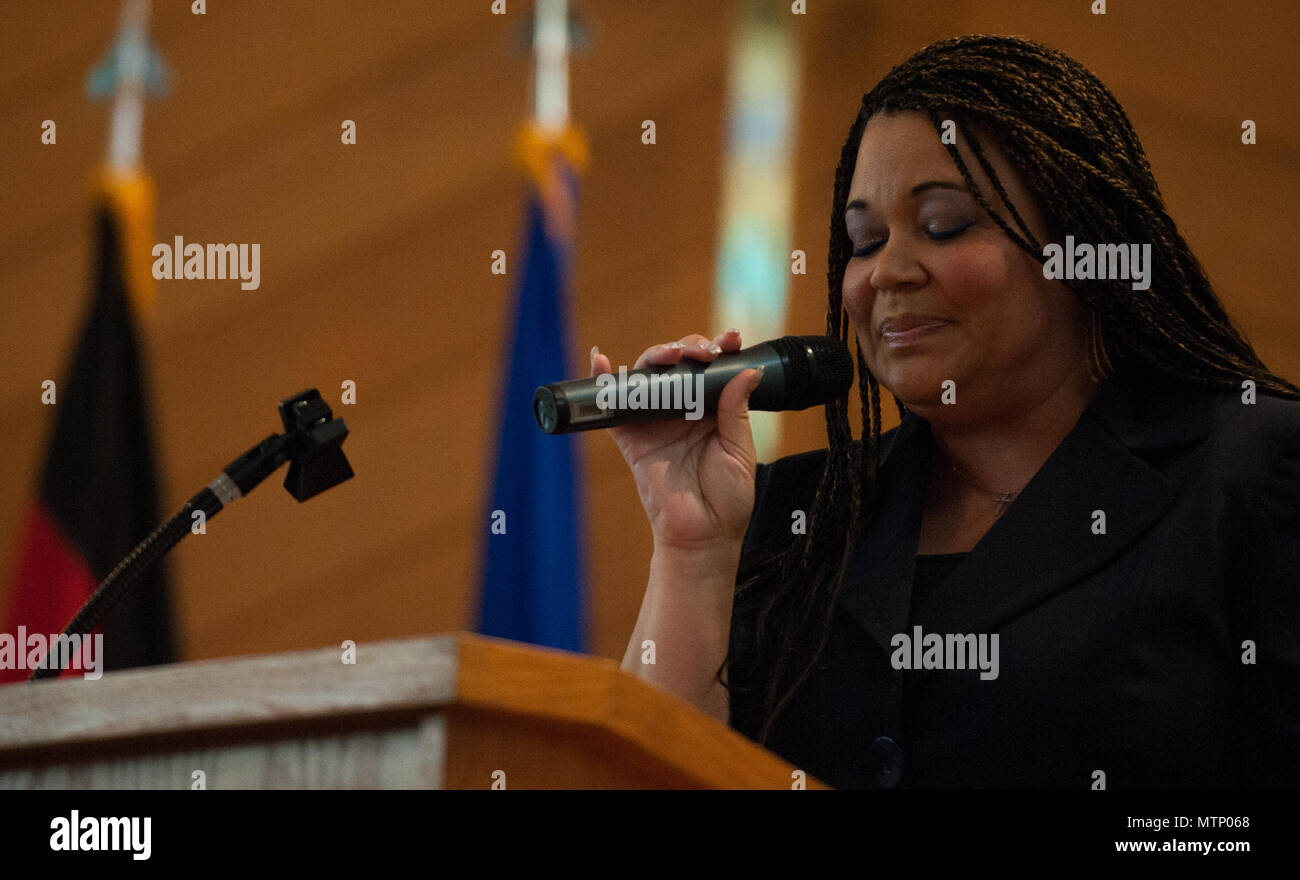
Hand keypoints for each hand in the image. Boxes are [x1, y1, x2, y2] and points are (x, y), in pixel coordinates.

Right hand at [590, 329, 761, 550]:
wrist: (703, 536)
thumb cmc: (727, 498)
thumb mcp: (740, 450)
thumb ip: (736, 410)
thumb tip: (745, 371)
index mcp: (711, 410)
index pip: (711, 369)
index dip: (719, 349)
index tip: (732, 340)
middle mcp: (681, 410)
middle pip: (678, 364)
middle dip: (689, 347)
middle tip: (703, 352)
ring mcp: (654, 422)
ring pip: (648, 376)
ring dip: (655, 355)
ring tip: (670, 354)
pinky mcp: (632, 439)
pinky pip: (613, 407)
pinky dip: (603, 382)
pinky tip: (602, 361)